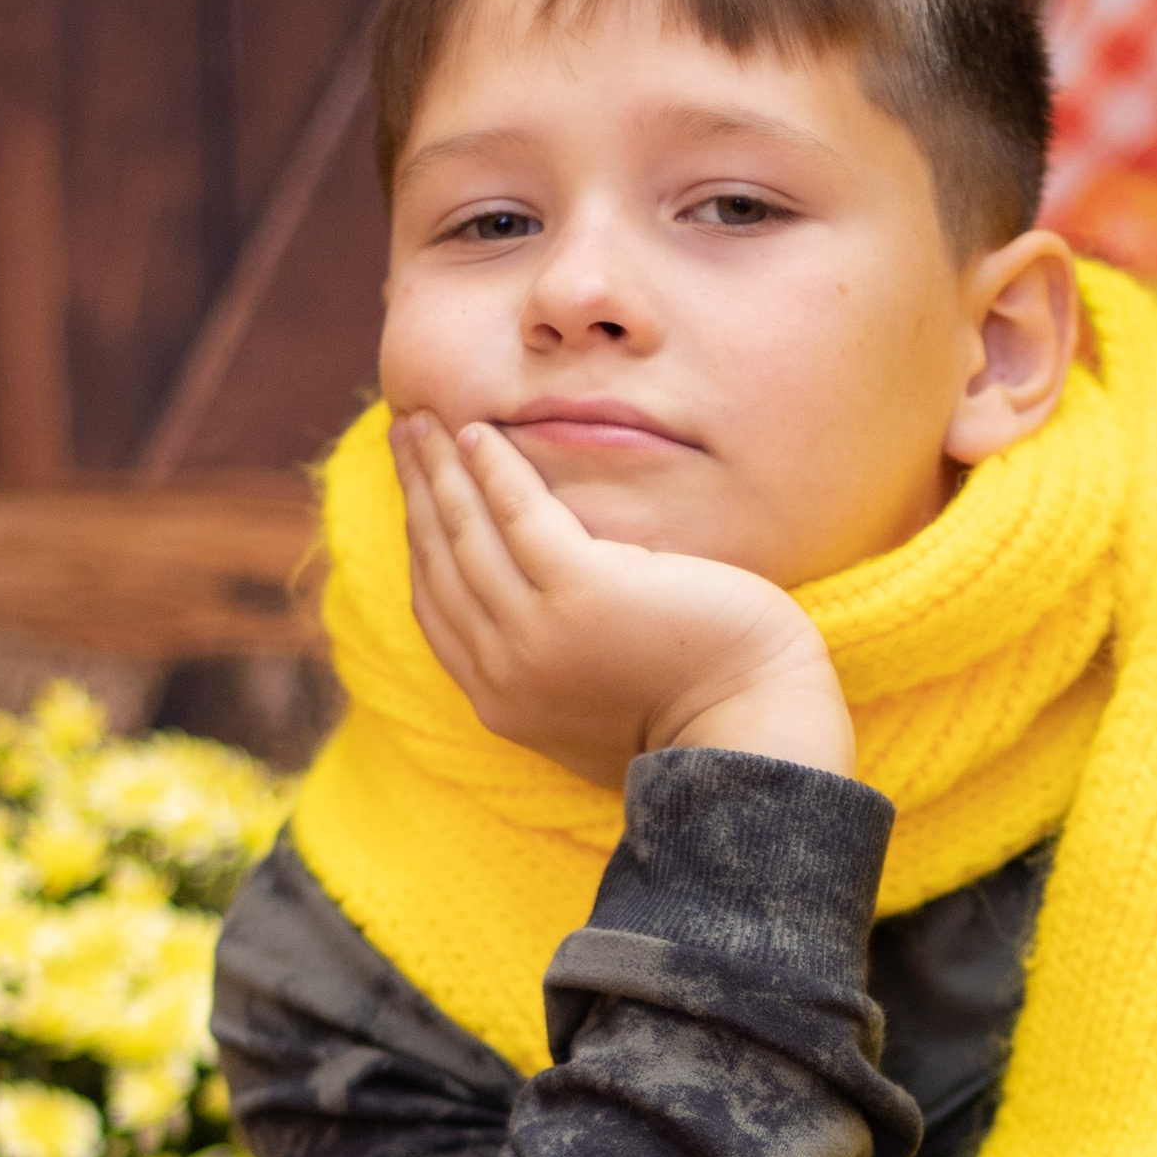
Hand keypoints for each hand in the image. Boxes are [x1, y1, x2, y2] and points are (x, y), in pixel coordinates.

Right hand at [392, 410, 853, 789]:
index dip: (420, 544)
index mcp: (505, 702)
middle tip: (404, 436)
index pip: (440, 609)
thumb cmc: (701, 716)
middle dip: (417, 494)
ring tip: (423, 420)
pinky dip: (493, 469)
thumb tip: (542, 626)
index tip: (413, 495)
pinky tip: (478, 432)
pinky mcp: (580, 593)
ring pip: (466, 536)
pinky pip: (518, 514)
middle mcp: (506, 673)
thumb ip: (554, 670)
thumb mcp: (599, 708)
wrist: (752, 735)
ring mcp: (536, 636)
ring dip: (439, 471)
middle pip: (440, 566)